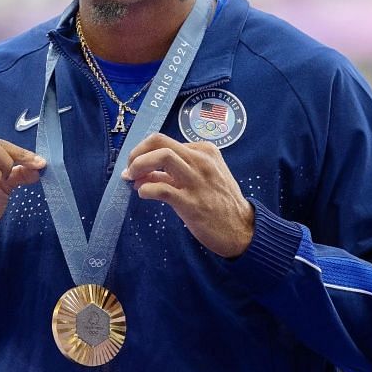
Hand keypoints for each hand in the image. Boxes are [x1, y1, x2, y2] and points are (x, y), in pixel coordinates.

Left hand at [122, 133, 253, 257]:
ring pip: (162, 156)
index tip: (135, 166)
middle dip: (137, 153)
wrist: (242, 230)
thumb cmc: (218, 203)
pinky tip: (144, 194)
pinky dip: (146, 189)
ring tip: (133, 180)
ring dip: (139, 166)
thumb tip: (139, 174)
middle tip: (130, 169)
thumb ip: (171, 174)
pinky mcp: (192, 202)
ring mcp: (197, 180)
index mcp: (204, 151)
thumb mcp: (199, 180)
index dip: (143, 152)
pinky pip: (161, 188)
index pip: (163, 141)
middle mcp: (201, 160)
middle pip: (159, 141)